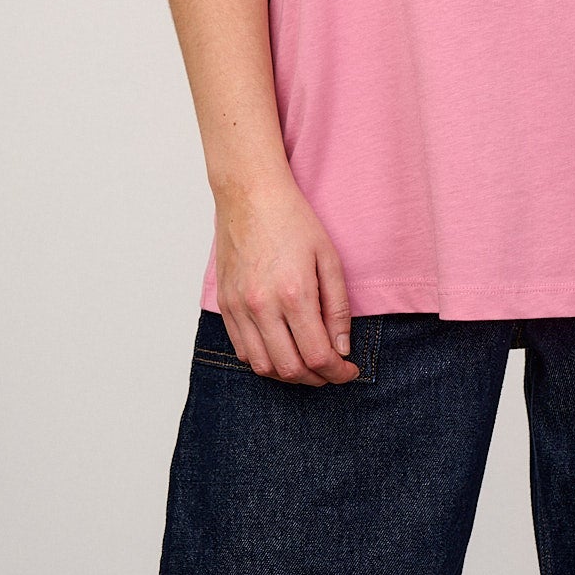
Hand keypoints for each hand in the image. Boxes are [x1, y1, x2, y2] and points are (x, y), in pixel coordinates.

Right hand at [212, 170, 360, 383]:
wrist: (250, 195)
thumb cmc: (292, 220)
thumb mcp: (329, 257)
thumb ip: (338, 307)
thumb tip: (341, 347)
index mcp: (294, 293)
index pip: (318, 356)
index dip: (338, 372)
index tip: (350, 371)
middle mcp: (262, 306)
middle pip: (291, 369)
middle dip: (317, 379)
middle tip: (332, 370)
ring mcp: (239, 307)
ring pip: (263, 367)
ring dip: (289, 376)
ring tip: (308, 364)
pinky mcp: (225, 305)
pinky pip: (242, 351)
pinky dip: (264, 361)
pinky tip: (281, 351)